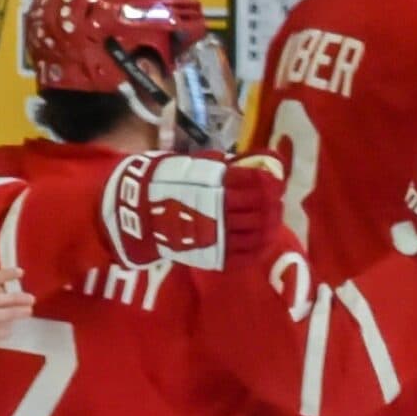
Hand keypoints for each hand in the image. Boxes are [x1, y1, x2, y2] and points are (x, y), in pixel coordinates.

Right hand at [102, 153, 280, 271]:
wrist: (140, 212)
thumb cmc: (168, 182)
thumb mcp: (196, 165)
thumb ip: (228, 165)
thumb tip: (260, 159)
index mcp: (215, 185)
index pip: (255, 182)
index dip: (270, 181)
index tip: (275, 179)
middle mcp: (221, 211)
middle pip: (261, 207)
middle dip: (273, 201)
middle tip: (276, 198)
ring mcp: (220, 236)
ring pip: (259, 232)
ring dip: (271, 223)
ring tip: (272, 216)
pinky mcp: (217, 256)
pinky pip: (247, 255)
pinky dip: (260, 246)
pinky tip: (264, 237)